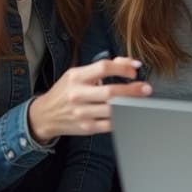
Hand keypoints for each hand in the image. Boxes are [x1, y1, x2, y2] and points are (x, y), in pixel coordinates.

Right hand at [27, 57, 151, 142]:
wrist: (45, 115)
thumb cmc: (66, 90)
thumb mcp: (78, 74)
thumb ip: (103, 67)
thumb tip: (130, 63)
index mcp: (76, 76)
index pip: (103, 68)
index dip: (122, 68)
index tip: (134, 70)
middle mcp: (77, 94)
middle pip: (110, 91)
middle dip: (132, 90)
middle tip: (146, 88)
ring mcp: (82, 113)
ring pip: (112, 109)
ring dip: (131, 105)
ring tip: (142, 100)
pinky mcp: (87, 128)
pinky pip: (111, 124)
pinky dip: (123, 118)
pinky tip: (131, 112)